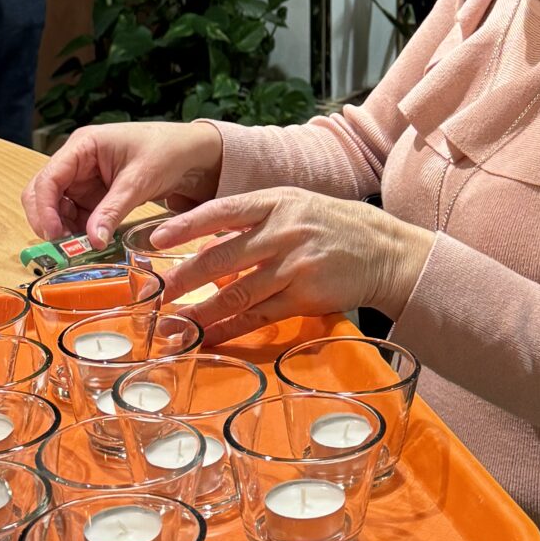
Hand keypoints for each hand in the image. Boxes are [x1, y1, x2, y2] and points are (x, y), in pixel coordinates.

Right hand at [22, 121, 222, 243]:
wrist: (194, 153)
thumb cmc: (168, 151)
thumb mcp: (139, 181)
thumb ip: (112, 210)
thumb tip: (92, 241)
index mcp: (83, 145)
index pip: (48, 178)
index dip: (45, 208)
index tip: (53, 235)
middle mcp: (77, 161)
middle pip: (43, 193)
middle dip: (48, 220)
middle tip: (62, 249)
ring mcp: (85, 179)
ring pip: (57, 208)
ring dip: (63, 229)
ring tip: (79, 250)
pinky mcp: (96, 195)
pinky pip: (77, 215)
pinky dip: (79, 231)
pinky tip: (91, 243)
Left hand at [146, 187, 432, 342]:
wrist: (386, 251)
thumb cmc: (334, 226)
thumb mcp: (295, 206)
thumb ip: (253, 219)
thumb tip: (206, 242)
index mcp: (276, 202)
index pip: (221, 211)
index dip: (185, 226)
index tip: (153, 239)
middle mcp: (283, 231)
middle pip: (222, 258)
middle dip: (183, 279)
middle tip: (155, 294)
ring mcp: (295, 266)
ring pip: (237, 293)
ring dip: (202, 313)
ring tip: (174, 326)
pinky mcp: (306, 297)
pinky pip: (260, 317)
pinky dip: (231, 329)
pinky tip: (210, 338)